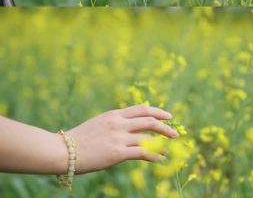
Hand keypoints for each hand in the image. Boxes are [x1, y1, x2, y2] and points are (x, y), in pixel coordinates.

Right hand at [57, 105, 178, 173]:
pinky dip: (156, 155)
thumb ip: (115, 123)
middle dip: (165, 126)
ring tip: (169, 149)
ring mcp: (119, 138)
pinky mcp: (118, 153)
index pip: (142, 109)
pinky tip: (161, 158)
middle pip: (149, 120)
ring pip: (149, 137)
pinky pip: (143, 152)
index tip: (168, 116)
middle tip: (175, 132)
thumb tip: (130, 126)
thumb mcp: (99, 123)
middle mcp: (119, 123)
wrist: (62, 151)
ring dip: (162, 143)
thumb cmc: (79, 140)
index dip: (158, 111)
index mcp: (114, 114)